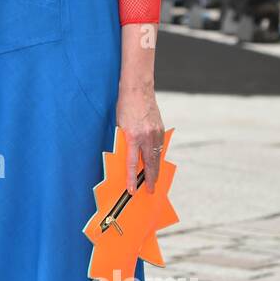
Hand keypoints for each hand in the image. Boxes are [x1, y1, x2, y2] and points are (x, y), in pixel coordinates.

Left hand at [116, 80, 163, 194]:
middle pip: (150, 163)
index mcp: (133, 136)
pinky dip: (157, 155)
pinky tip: (156, 162)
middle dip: (151, 179)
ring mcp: (156, 133)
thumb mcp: (119, 126)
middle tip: (152, 191)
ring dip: (156, 169)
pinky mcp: (160, 129)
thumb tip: (127, 157)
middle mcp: (146, 136)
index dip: (132, 178)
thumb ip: (124, 141)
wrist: (138, 89)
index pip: (132, 163)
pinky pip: (159, 146)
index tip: (132, 190)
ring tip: (155, 180)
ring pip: (157, 156)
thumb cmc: (124, 106)